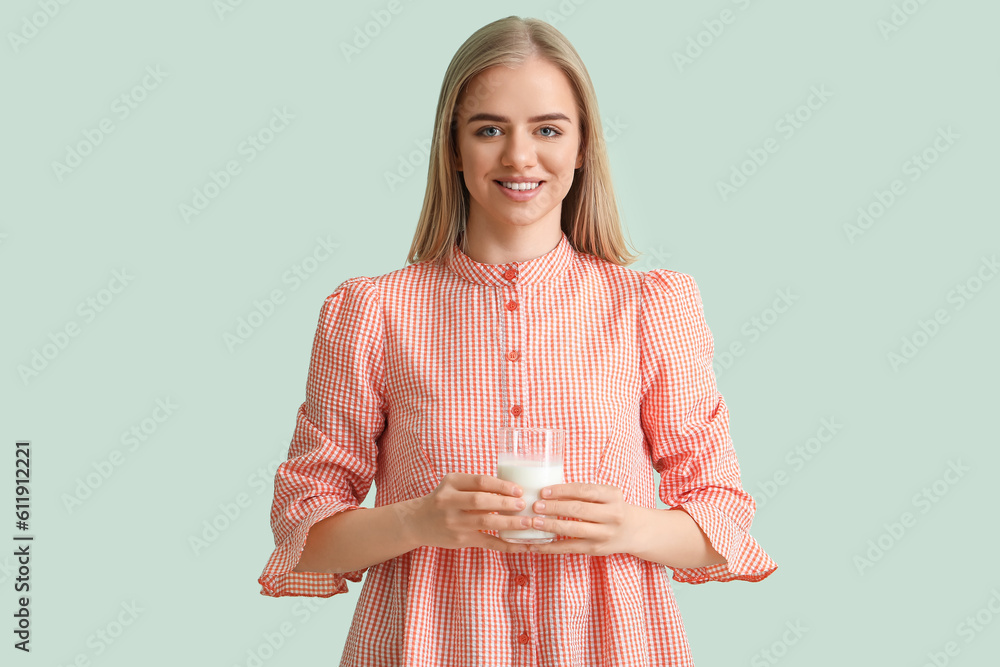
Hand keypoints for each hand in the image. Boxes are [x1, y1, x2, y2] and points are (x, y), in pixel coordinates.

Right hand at [407, 473, 532, 552]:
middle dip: (506, 503)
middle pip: (481, 501)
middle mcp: (449, 502)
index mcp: (451, 482)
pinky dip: (506, 545)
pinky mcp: (460, 540)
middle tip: (524, 505)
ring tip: (527, 522)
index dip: (501, 485)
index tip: (518, 489)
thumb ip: (475, 485)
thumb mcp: (453, 485)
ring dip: (509, 522)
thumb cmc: (443, 500)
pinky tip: (521, 545)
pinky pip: (487, 542)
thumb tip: (512, 487)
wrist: (418, 522)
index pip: (480, 481)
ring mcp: (454, 522)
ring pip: (485, 522)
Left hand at [524, 483, 637, 556]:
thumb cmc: (612, 507)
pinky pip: (570, 548)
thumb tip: (548, 491)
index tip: (543, 491)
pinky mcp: (596, 549)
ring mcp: (605, 534)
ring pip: (573, 530)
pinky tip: (536, 545)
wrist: (634, 531)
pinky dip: (551, 546)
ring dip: (551, 526)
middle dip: (554, 508)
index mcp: (612, 495)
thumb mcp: (605, 494)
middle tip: (535, 506)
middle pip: (578, 510)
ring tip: (534, 522)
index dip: (562, 490)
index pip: (584, 490)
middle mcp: (612, 515)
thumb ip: (583, 492)